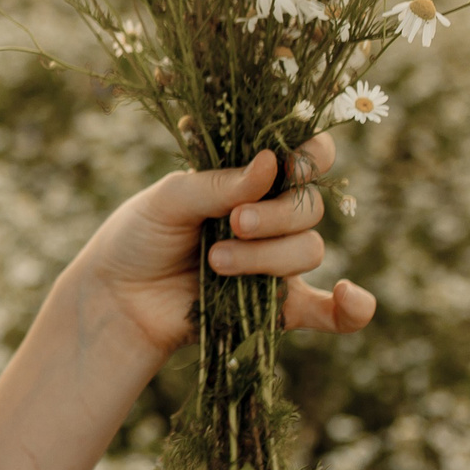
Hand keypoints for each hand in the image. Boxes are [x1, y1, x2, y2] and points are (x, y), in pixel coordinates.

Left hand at [78, 136, 375, 360]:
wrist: (118, 299)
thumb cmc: (139, 237)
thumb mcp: (167, 199)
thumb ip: (217, 184)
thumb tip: (270, 162)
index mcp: (251, 177)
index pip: (307, 156)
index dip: (311, 156)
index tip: (286, 164)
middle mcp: (272, 216)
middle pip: (309, 206)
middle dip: (275, 215)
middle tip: (231, 224)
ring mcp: (277, 262)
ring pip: (308, 250)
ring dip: (266, 257)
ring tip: (215, 261)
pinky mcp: (277, 308)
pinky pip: (329, 313)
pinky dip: (351, 308)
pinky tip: (351, 297)